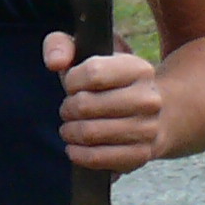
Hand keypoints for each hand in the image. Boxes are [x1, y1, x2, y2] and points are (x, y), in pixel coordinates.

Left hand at [43, 31, 164, 174]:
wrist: (148, 112)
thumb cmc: (106, 80)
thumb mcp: (85, 52)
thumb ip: (61, 45)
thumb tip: (55, 63)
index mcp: (138, 69)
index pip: (93, 73)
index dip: (72, 80)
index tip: (72, 84)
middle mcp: (149, 99)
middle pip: (86, 105)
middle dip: (67, 108)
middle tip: (68, 110)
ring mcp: (148, 129)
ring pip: (90, 133)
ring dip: (70, 131)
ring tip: (70, 128)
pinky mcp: (142, 155)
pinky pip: (99, 158)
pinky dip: (79, 155)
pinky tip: (74, 148)